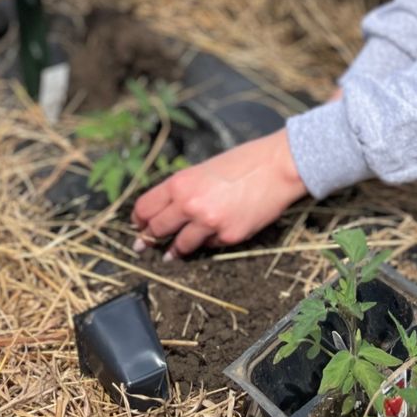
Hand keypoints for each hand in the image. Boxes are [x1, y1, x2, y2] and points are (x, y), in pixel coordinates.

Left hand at [130, 129, 308, 259]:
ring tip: (170, 254)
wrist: (277, 167)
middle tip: (145, 245)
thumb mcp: (204, 169)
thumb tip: (168, 209)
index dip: (139, 219)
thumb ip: (184, 189)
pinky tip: (212, 236)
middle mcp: (190, 205)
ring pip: (180, 246)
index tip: (139, 225)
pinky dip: (208, 242)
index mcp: (181, 183)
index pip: (145, 208)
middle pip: (156, 229)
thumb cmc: (243, 162)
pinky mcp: (228, 237)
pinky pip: (210, 246)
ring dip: (174, 251)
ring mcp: (209, 223)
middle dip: (150, 238)